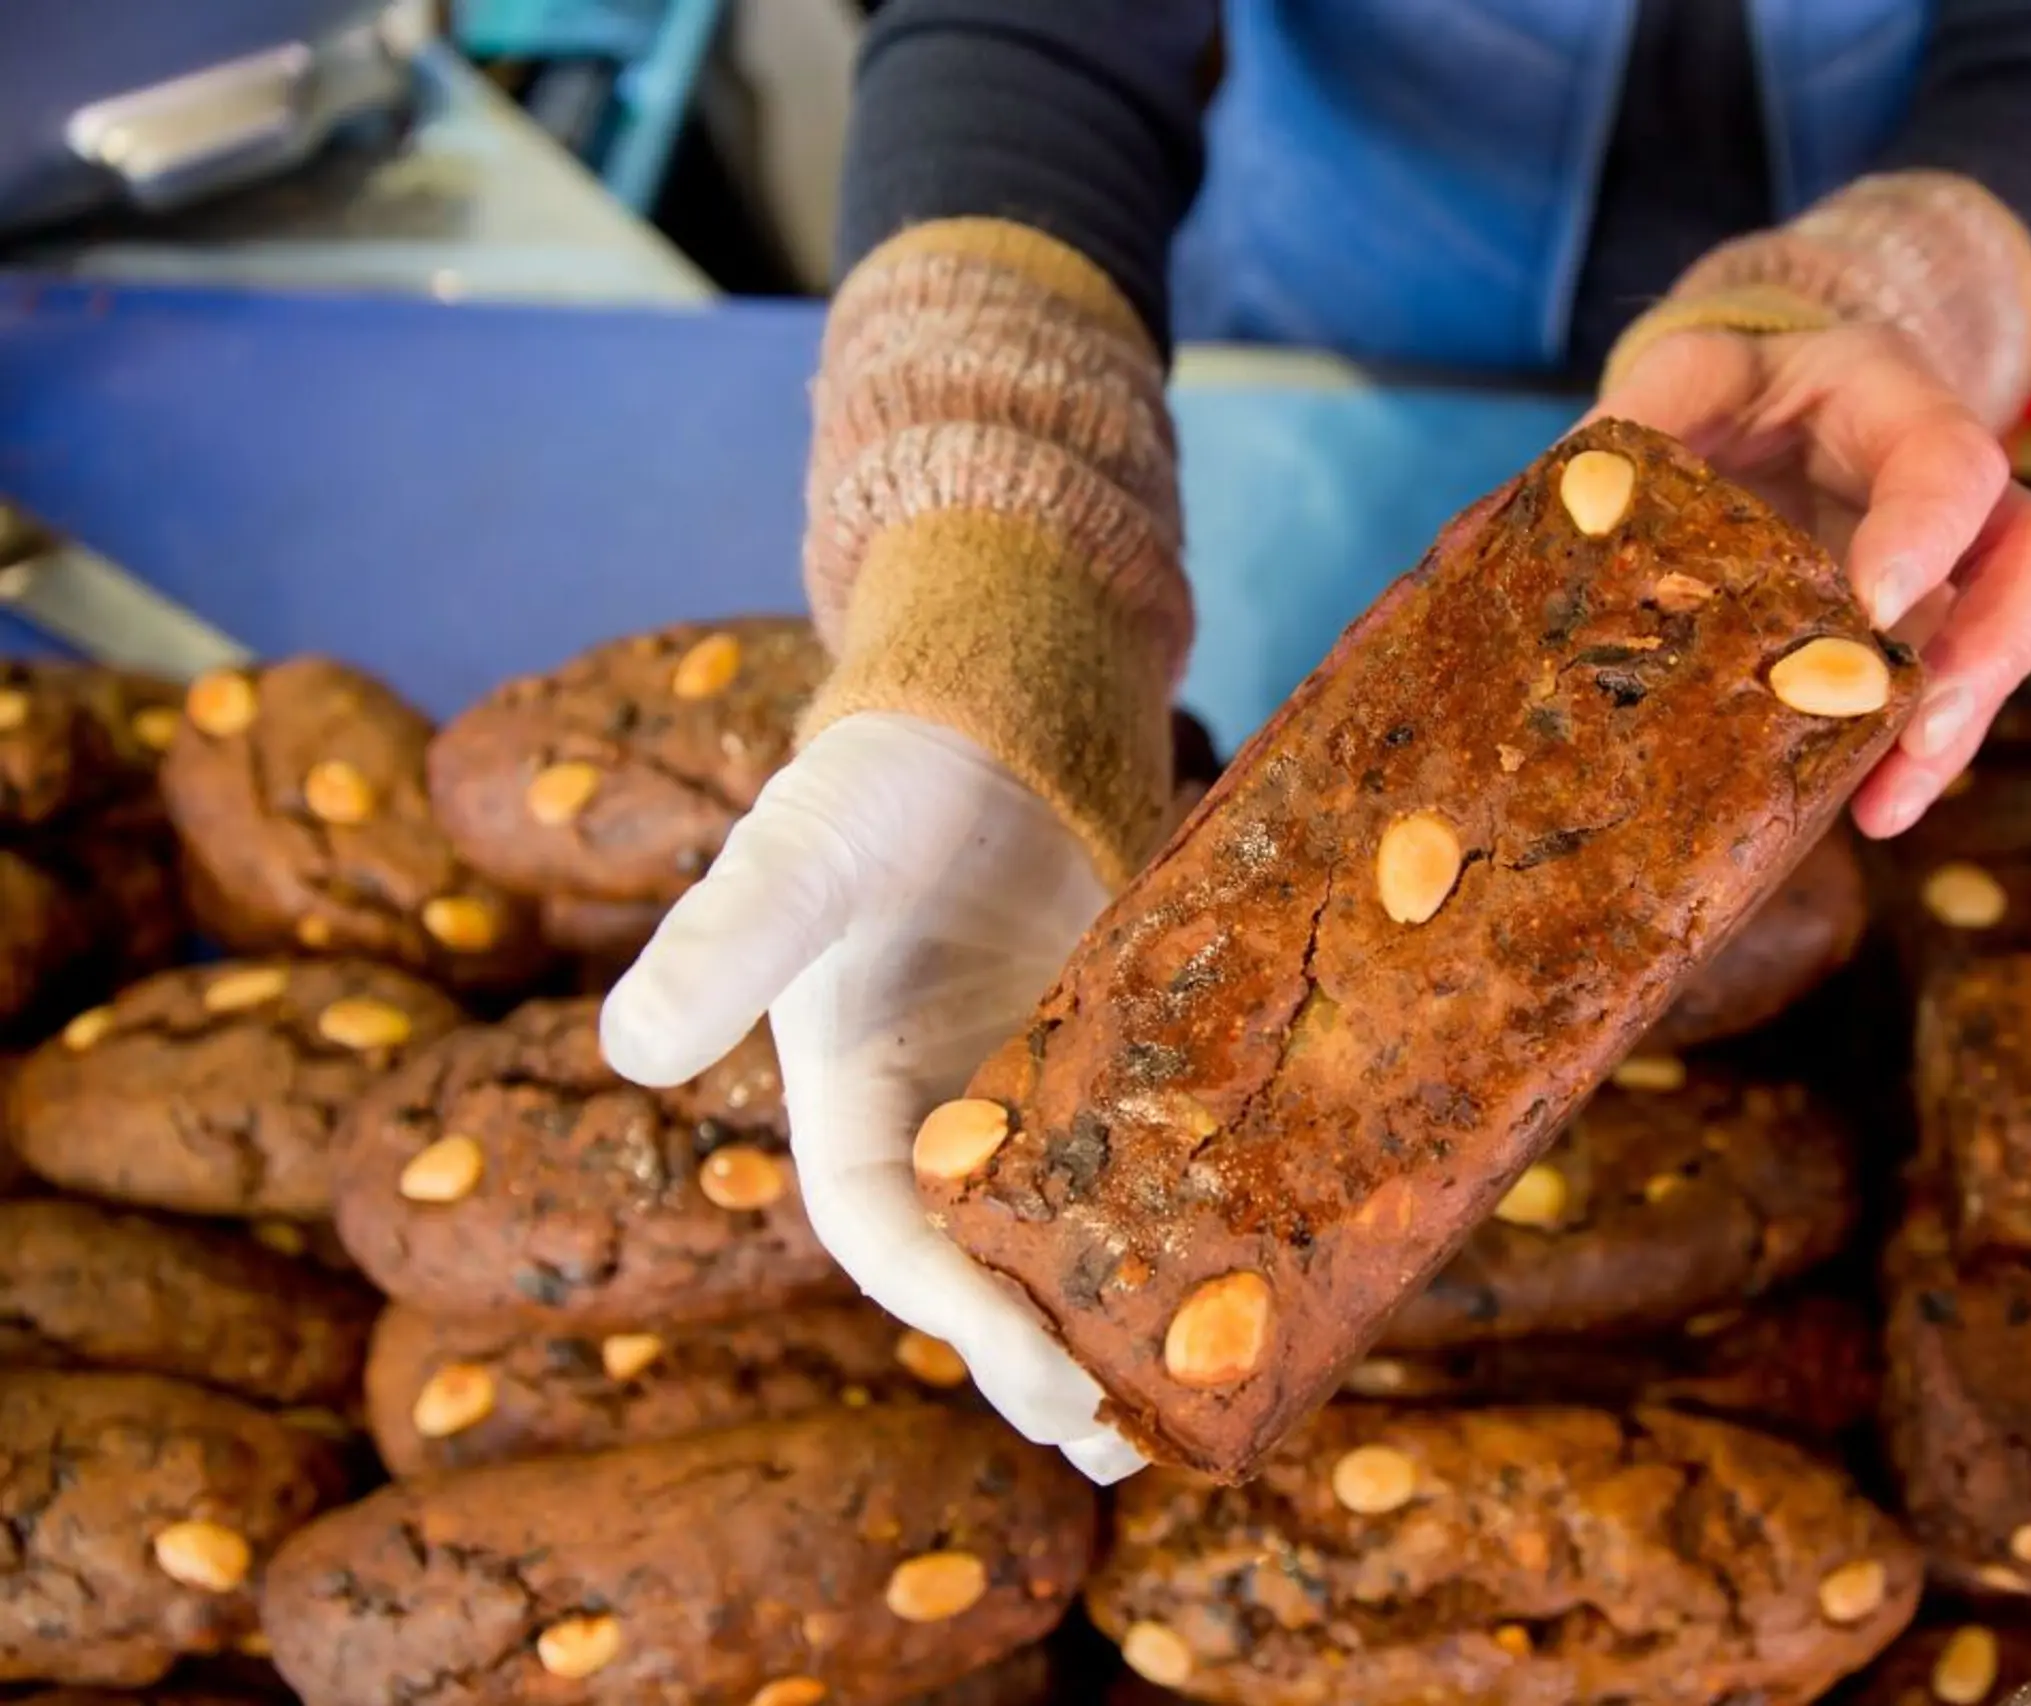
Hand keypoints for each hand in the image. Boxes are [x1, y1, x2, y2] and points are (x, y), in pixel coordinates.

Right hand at [598, 713, 1143, 1481]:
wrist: (981, 730)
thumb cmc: (872, 788)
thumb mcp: (795, 856)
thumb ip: (726, 940)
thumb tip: (628, 1045)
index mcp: (849, 1112)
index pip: (890, 1241)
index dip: (959, 1317)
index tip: (1041, 1375)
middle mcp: (938, 1131)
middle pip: (984, 1275)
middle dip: (1043, 1359)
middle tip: (1125, 1432)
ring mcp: (1030, 1107)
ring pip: (1067, 1244)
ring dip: (1115, 1325)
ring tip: (1185, 1406)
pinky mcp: (1110, 1072)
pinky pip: (1142, 1170)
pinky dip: (1180, 1230)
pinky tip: (1247, 1277)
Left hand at [1588, 322, 2030, 836]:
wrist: (1745, 416)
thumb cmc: (1719, 395)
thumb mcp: (1679, 380)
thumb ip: (1641, 422)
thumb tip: (1581, 508)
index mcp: (1891, 395)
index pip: (1950, 455)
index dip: (1927, 530)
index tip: (1876, 606)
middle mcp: (1949, 481)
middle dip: (1988, 650)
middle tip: (1918, 728)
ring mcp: (1952, 562)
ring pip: (2003, 641)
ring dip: (1954, 731)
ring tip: (1887, 806)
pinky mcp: (1923, 632)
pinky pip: (1944, 695)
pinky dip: (1908, 756)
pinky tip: (1863, 811)